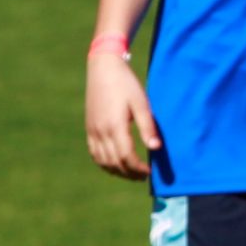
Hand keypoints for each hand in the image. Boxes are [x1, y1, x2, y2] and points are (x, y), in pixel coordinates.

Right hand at [85, 56, 160, 179]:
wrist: (103, 68)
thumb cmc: (126, 84)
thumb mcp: (141, 103)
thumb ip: (147, 127)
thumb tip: (155, 148)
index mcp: (114, 126)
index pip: (126, 156)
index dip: (138, 168)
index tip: (149, 172)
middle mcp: (100, 131)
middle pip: (114, 162)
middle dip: (129, 173)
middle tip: (143, 176)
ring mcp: (92, 130)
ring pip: (102, 161)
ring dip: (117, 171)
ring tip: (132, 173)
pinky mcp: (89, 128)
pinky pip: (94, 153)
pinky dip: (104, 163)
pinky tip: (115, 164)